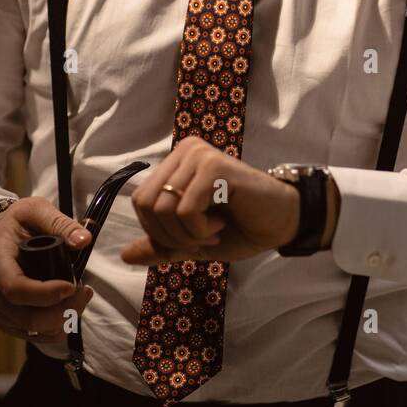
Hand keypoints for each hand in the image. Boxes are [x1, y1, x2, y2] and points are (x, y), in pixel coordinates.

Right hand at [0, 197, 93, 341]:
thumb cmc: (16, 223)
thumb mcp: (35, 210)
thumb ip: (60, 223)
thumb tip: (84, 241)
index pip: (16, 289)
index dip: (46, 294)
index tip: (72, 285)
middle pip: (28, 317)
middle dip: (63, 310)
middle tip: (85, 291)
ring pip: (32, 331)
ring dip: (63, 319)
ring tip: (81, 296)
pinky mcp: (6, 320)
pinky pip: (33, 335)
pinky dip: (56, 327)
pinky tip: (69, 308)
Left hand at [121, 136, 300, 265]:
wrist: (282, 223)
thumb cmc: (240, 228)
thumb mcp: (193, 242)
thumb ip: (161, 245)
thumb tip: (124, 255)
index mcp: (175, 163)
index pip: (139, 201)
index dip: (159, 232)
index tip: (193, 236)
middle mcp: (184, 151)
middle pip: (146, 205)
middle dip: (172, 236)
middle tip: (204, 237)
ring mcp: (199, 155)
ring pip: (164, 209)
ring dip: (189, 234)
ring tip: (215, 230)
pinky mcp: (214, 166)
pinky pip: (186, 210)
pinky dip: (201, 230)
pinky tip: (223, 222)